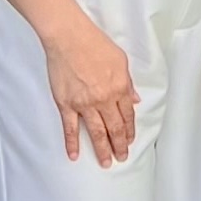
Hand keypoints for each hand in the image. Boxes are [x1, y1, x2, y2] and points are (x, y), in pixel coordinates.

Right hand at [45, 12, 138, 167]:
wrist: (69, 38)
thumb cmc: (94, 44)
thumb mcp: (120, 60)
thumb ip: (128, 82)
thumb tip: (134, 99)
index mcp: (120, 87)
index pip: (127, 115)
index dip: (130, 130)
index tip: (130, 140)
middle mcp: (104, 99)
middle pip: (114, 128)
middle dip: (119, 145)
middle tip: (122, 157)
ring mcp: (85, 104)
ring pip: (96, 132)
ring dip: (102, 149)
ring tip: (106, 162)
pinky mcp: (66, 104)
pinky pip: (70, 128)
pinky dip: (72, 143)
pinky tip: (75, 155)